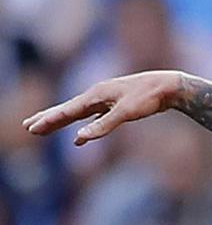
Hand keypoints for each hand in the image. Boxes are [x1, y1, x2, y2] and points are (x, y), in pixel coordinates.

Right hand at [23, 70, 183, 145]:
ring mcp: (106, 100)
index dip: (49, 120)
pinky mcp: (116, 105)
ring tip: (44, 127)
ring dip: (61, 121)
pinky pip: (92, 117)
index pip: (67, 110)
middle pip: (67, 109)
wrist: (170, 86)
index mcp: (96, 95)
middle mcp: (98, 95)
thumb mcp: (126, 113)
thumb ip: (103, 126)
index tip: (31, 128)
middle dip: (48, 119)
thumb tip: (80, 138)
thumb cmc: (149, 97)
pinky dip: (83, 126)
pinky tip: (79, 136)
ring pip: (78, 113)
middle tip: (28, 127)